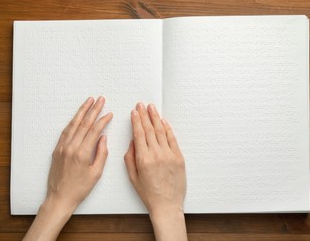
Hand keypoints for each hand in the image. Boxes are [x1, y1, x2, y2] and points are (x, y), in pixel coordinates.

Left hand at [46, 96, 112, 209]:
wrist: (59, 197)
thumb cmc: (79, 188)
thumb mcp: (96, 173)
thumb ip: (101, 154)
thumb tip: (103, 138)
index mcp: (82, 153)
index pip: (94, 131)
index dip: (103, 120)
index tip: (109, 113)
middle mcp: (71, 147)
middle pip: (84, 123)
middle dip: (93, 110)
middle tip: (100, 99)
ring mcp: (62, 147)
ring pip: (73, 124)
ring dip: (82, 111)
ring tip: (89, 101)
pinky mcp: (57, 149)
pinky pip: (65, 131)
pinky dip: (72, 122)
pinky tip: (77, 116)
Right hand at [124, 103, 186, 240]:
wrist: (167, 205)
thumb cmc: (149, 194)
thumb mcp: (133, 177)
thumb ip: (130, 158)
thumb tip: (132, 142)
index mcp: (143, 159)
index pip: (139, 134)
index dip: (136, 121)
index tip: (134, 112)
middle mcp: (157, 154)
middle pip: (150, 129)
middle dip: (144, 115)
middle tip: (141, 105)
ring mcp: (169, 155)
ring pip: (161, 131)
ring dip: (156, 118)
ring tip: (151, 108)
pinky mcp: (179, 157)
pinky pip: (172, 139)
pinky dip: (167, 128)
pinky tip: (163, 121)